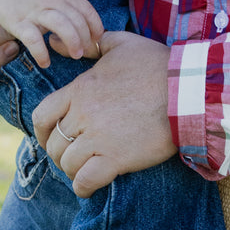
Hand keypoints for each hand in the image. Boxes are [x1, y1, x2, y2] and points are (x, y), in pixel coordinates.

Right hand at [0, 0, 104, 66]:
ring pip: (61, 24)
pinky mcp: (18, 22)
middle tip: (85, 51)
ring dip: (71, 41)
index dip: (95, 24)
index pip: (85, 8)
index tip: (97, 37)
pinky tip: (46, 62)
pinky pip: (33, 39)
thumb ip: (69, 4)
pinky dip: (41, 53)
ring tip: (75, 55)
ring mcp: (35, 11)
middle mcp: (51, 0)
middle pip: (76, 18)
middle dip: (85, 37)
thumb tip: (86, 25)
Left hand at [32, 31, 172, 196]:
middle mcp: (82, 115)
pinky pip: (86, 181)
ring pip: (67, 164)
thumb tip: (59, 42)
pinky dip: (84, 187)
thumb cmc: (158, 65)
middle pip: (55, 144)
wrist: (187, 90)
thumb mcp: (122, 44)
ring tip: (85, 170)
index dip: (42, 132)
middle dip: (61, 153)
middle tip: (75, 156)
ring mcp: (98, 138)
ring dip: (73, 170)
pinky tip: (89, 185)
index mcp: (80, 89)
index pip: (42, 116)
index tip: (50, 137)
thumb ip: (93, 43)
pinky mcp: (116, 158)